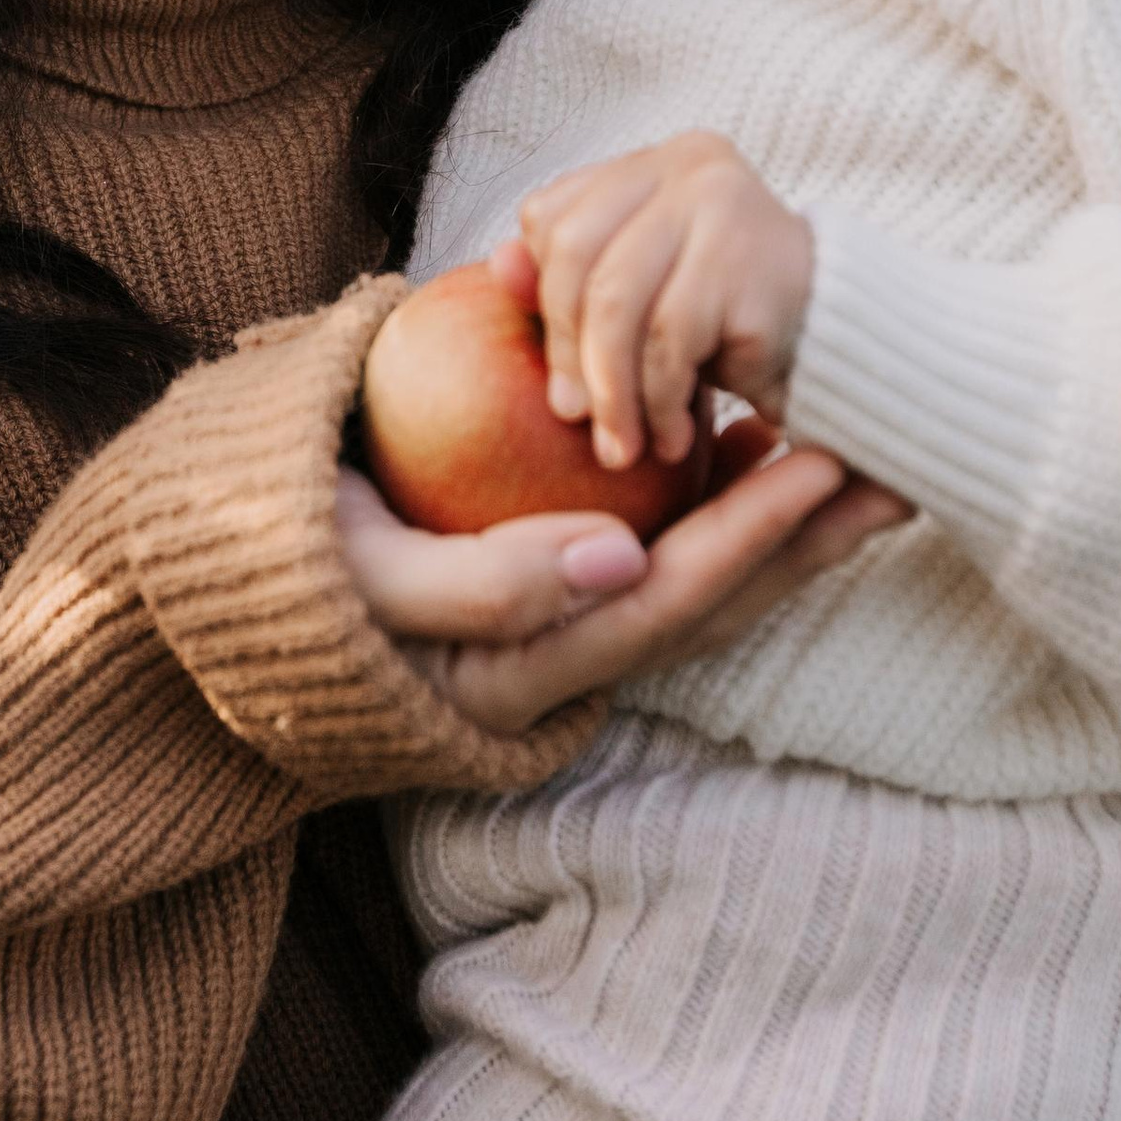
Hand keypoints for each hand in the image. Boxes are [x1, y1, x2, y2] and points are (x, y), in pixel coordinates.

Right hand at [337, 424, 905, 735]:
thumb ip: (487, 585)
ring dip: (785, 524)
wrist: (224, 584)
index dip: (752, 537)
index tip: (822, 465)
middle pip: (712, 603)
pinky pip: (663, 551)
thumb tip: (622, 558)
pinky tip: (756, 444)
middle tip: (896, 463)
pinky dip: (719, 503)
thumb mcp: (363, 577)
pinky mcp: (554, 594)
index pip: (667, 602)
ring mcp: (560, 633)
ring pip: (701, 582)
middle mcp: (560, 668)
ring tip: (862, 456)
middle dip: (807, 537)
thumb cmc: (284, 571)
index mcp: (524, 677)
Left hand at [508, 132, 815, 469]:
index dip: (543, 297)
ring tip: (620, 448)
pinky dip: (658, 403)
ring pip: (616, 305)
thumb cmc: (738, 326)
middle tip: (572, 419)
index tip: (560, 367)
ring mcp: (722, 205)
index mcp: (657, 163)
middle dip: (565, 351)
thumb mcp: (646, 298)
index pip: (556, 218)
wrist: (853, 352)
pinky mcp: (749, 262)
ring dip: (610, 392)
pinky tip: (672, 438)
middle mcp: (691, 166)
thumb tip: (497, 264)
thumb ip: (573, 277)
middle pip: (576, 257)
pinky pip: (668, 344)